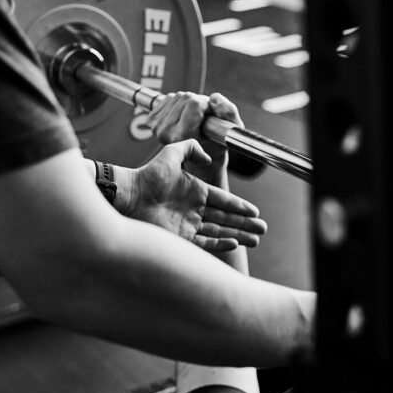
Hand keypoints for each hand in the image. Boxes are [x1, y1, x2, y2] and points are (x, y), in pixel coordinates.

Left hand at [121, 140, 265, 251]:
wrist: (130, 195)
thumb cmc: (147, 175)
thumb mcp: (171, 153)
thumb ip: (191, 148)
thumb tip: (208, 159)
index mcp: (195, 191)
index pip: (223, 201)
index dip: (239, 207)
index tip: (255, 212)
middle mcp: (194, 209)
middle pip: (226, 219)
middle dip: (245, 224)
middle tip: (262, 230)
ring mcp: (188, 224)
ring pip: (219, 232)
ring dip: (238, 235)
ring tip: (255, 240)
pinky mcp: (181, 237)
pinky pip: (205, 242)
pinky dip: (220, 244)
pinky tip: (234, 243)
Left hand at [147, 92, 241, 185]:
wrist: (198, 159)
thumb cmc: (215, 146)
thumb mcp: (230, 130)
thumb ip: (228, 112)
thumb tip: (214, 98)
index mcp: (182, 136)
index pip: (194, 103)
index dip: (206, 105)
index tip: (209, 117)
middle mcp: (165, 132)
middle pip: (185, 97)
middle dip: (198, 103)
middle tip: (202, 118)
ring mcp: (157, 127)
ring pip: (177, 96)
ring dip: (189, 103)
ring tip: (194, 118)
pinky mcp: (152, 121)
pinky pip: (168, 98)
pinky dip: (179, 103)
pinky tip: (184, 116)